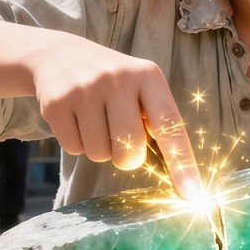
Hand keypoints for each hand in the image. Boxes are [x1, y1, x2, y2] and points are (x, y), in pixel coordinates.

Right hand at [32, 38, 202, 198]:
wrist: (61, 56)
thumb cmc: (114, 83)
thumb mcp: (141, 87)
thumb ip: (158, 122)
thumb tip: (180, 177)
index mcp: (147, 75)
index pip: (170, 124)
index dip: (182, 162)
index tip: (192, 194)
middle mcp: (117, 78)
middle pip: (131, 151)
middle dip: (128, 158)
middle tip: (120, 137)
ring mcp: (84, 89)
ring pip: (100, 155)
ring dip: (100, 148)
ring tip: (95, 120)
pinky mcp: (56, 103)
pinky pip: (74, 149)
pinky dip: (77, 142)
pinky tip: (76, 118)